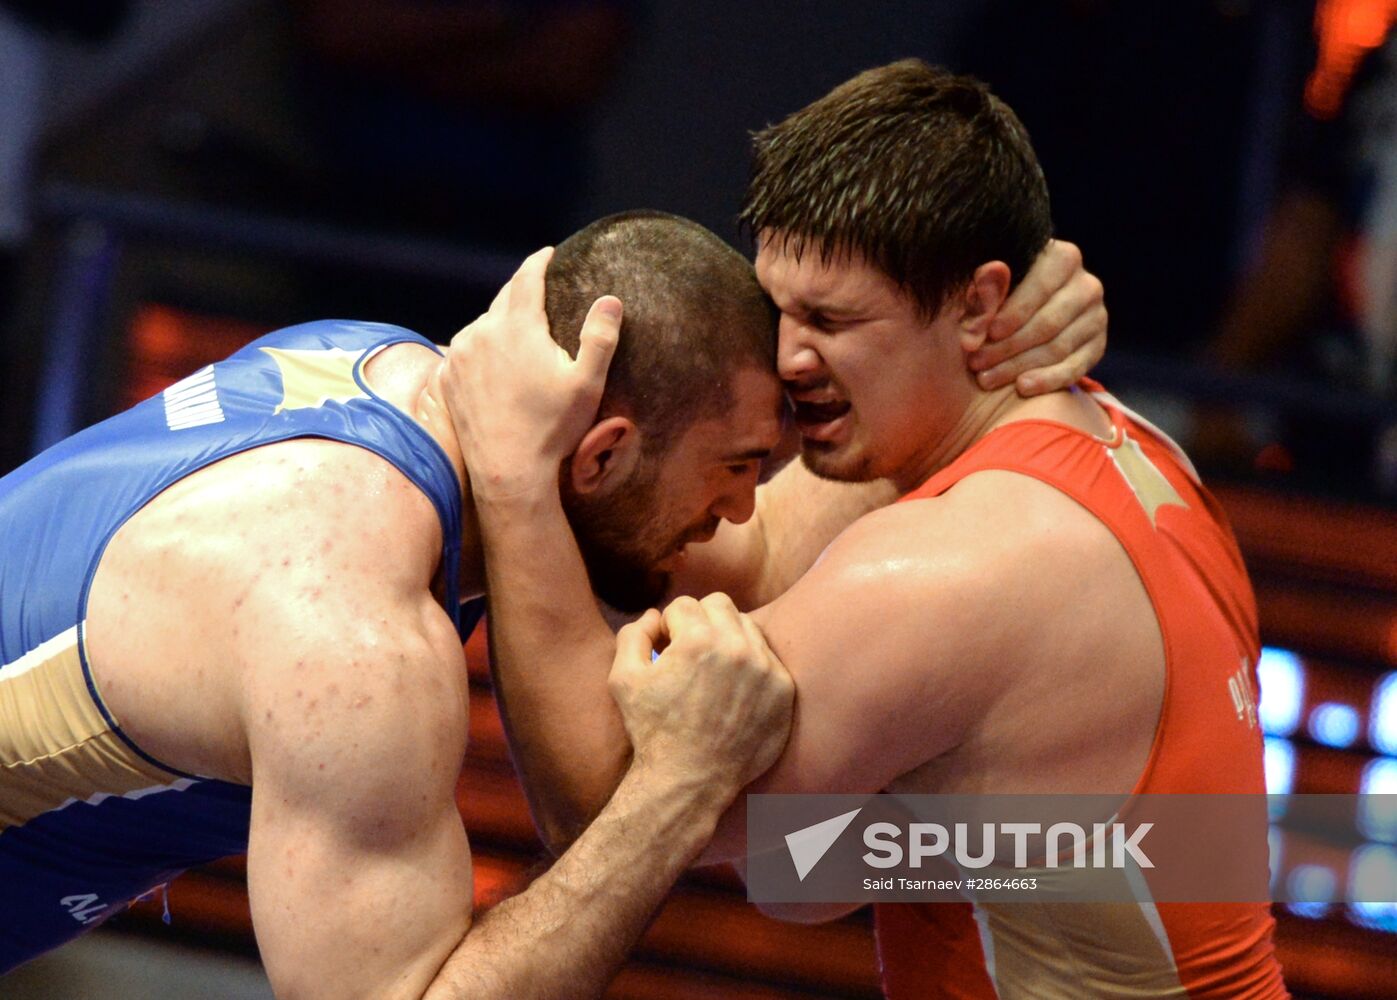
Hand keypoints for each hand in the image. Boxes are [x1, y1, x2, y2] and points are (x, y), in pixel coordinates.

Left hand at [437, 247, 621, 499]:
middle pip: (505, 299)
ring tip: (521, 335)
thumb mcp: (587, 383)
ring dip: (502, 324)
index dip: (541, 261)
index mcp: (517, 325)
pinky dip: (482, 349)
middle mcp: (482, 331)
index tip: (551, 254)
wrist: (507, 472)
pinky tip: (496, 364)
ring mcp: (460, 354)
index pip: (527, 277)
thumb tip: (611, 299)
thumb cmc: (552, 429)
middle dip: (523, 292)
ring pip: (484, 325)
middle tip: (541, 292)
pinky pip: (466, 351)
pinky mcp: (447, 378)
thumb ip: (600, 337)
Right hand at [609, 595, 793, 798]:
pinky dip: (750, 666)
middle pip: (719, 605)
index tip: (666, 650)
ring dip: (728, 639)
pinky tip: (732, 691)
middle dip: (700, 621)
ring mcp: (766, 669)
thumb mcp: (623, 680)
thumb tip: (653, 615)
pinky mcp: (783, 690)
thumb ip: (633, 635)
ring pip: (747, 627)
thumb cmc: (653, 731)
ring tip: (711, 672)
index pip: (684, 604)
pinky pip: (768, 658)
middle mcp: (737, 648)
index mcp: (698, 640)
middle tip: (689, 654)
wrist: (691, 782)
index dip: (669, 626)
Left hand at [968, 239, 1106, 394]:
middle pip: (1048, 322)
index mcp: (1062, 257)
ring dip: (1019, 366)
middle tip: (975, 362)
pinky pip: (1076, 367)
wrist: (1017, 322)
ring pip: (1058, 347)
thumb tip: (992, 272)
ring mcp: (1096, 316)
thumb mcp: (984, 288)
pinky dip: (1047, 380)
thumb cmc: (993, 298)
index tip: (984, 333)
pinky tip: (1022, 387)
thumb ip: (984, 284)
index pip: (1040, 286)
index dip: (1011, 312)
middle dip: (1007, 346)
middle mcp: (1086, 284)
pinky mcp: (1097, 345)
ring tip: (986, 378)